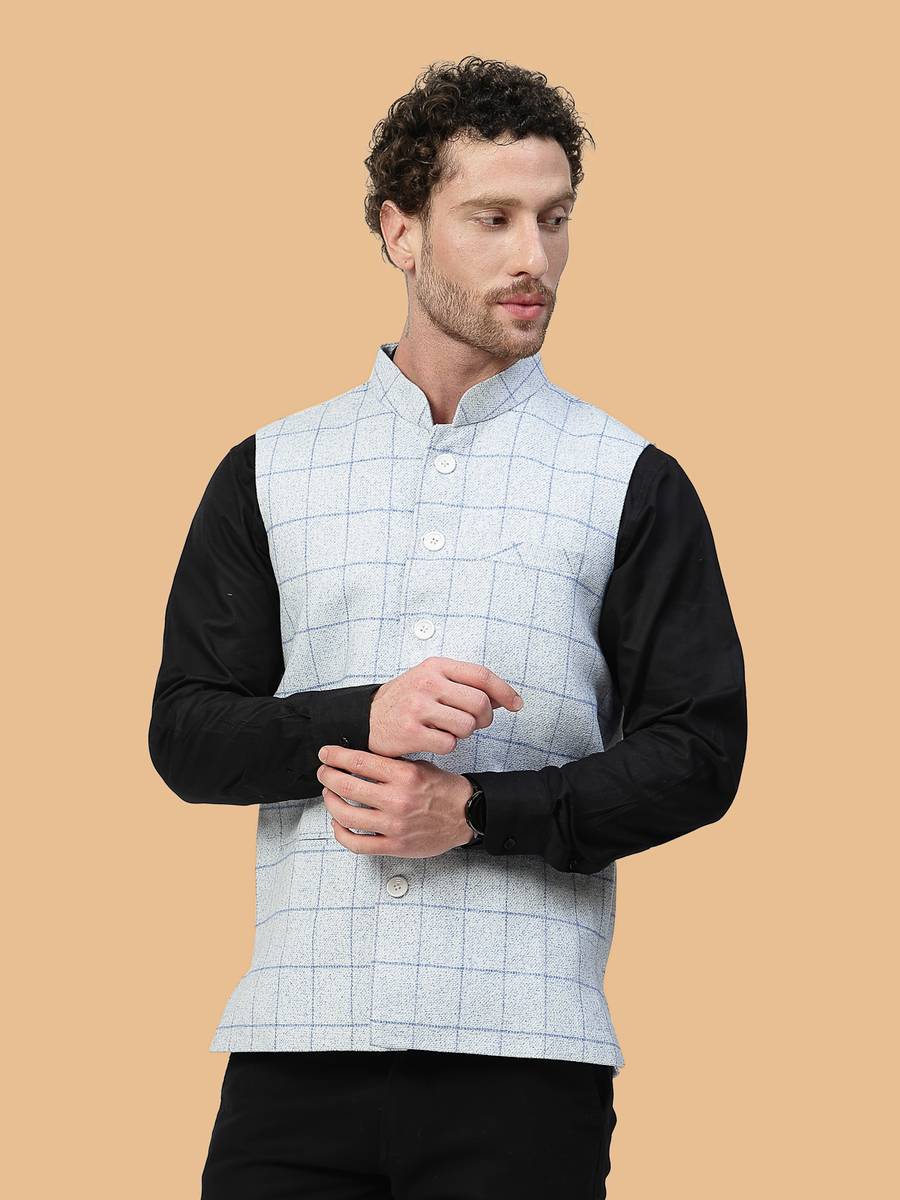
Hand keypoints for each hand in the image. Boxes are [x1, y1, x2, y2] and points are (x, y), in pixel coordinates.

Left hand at [315, 744, 476, 856]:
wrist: (467, 814)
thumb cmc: (444, 790)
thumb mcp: (420, 766)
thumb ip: (391, 764)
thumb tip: (359, 758)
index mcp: (404, 775)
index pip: (359, 762)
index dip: (336, 756)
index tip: (326, 754)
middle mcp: (398, 800)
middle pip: (347, 787)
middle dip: (328, 777)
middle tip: (324, 772)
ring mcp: (394, 825)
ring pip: (347, 816)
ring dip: (331, 802)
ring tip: (329, 794)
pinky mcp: (395, 846)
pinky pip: (358, 844)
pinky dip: (341, 833)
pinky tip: (338, 823)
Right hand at [367, 656, 523, 757]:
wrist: (365, 718)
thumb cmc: (404, 701)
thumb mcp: (432, 681)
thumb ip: (464, 686)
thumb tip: (501, 697)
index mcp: (435, 666)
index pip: (481, 675)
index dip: (505, 691)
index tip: (516, 704)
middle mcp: (427, 683)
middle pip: (479, 703)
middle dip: (484, 719)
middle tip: (475, 724)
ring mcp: (417, 707)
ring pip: (467, 726)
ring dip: (464, 733)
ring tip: (448, 730)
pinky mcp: (411, 732)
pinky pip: (449, 744)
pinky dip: (447, 745)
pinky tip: (433, 739)